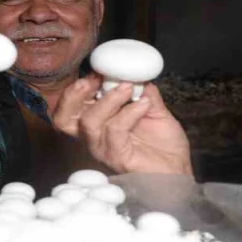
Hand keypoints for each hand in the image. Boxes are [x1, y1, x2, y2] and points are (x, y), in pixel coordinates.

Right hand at [52, 76, 192, 176]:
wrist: (178, 169)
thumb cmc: (163, 144)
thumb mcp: (153, 108)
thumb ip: (143, 91)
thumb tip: (138, 72)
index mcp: (97, 123)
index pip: (70, 107)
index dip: (76, 88)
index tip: (97, 73)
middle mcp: (94, 137)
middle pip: (63, 119)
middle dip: (74, 95)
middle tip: (95, 80)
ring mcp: (104, 149)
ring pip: (89, 122)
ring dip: (109, 100)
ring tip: (129, 88)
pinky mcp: (117, 158)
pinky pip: (115, 131)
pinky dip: (130, 112)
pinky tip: (144, 104)